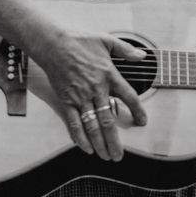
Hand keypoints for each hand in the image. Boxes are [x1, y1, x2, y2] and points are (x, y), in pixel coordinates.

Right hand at [30, 29, 147, 161]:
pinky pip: (73, 122)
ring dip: (100, 143)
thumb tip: (142, 55)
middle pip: (108, 120)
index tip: (142, 122)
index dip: (137, 111)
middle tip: (119, 155)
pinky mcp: (66, 100)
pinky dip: (79, 137)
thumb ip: (125, 50)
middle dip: (115, 141)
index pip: (128, 97)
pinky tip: (85, 147)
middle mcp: (96, 89)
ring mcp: (80, 96)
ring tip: (106, 156)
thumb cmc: (79, 41)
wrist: (53, 43)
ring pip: (92, 126)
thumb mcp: (106, 40)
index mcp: (109, 74)